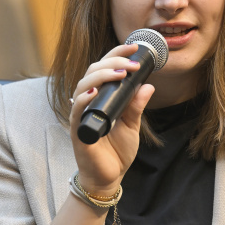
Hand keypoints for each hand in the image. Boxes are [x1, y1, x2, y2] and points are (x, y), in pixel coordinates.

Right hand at [69, 44, 154, 195]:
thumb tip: (148, 86)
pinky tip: (94, 93)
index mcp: (101, 97)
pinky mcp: (77, 130)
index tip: (135, 47)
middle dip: (113, 62)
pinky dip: (83, 100)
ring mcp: (81, 115)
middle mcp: (88, 102)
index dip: (117, 54)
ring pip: (83, 86)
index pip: (105, 68)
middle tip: (132, 63)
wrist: (109, 177)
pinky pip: (76, 111)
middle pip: (93, 71)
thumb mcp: (132, 125)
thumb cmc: (116, 151)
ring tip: (119, 73)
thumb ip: (137, 106)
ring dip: (101, 76)